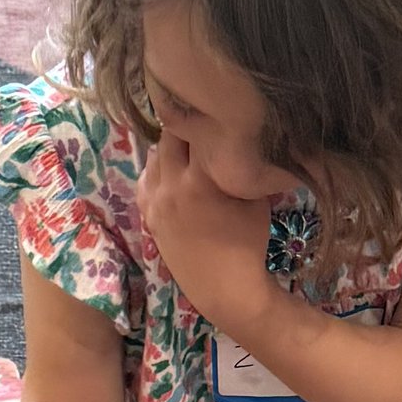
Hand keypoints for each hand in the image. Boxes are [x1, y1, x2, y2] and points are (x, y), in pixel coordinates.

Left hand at [136, 134, 277, 333]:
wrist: (225, 288)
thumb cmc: (247, 244)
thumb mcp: (254, 199)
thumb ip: (243, 165)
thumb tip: (242, 138)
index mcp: (199, 179)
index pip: (196, 129)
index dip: (209, 117)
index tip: (220, 113)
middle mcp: (171, 185)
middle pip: (171, 136)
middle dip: (188, 127)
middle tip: (205, 127)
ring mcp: (155, 200)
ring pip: (156, 156)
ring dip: (172, 148)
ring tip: (191, 149)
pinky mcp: (149, 214)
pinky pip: (146, 178)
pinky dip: (159, 169)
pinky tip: (175, 172)